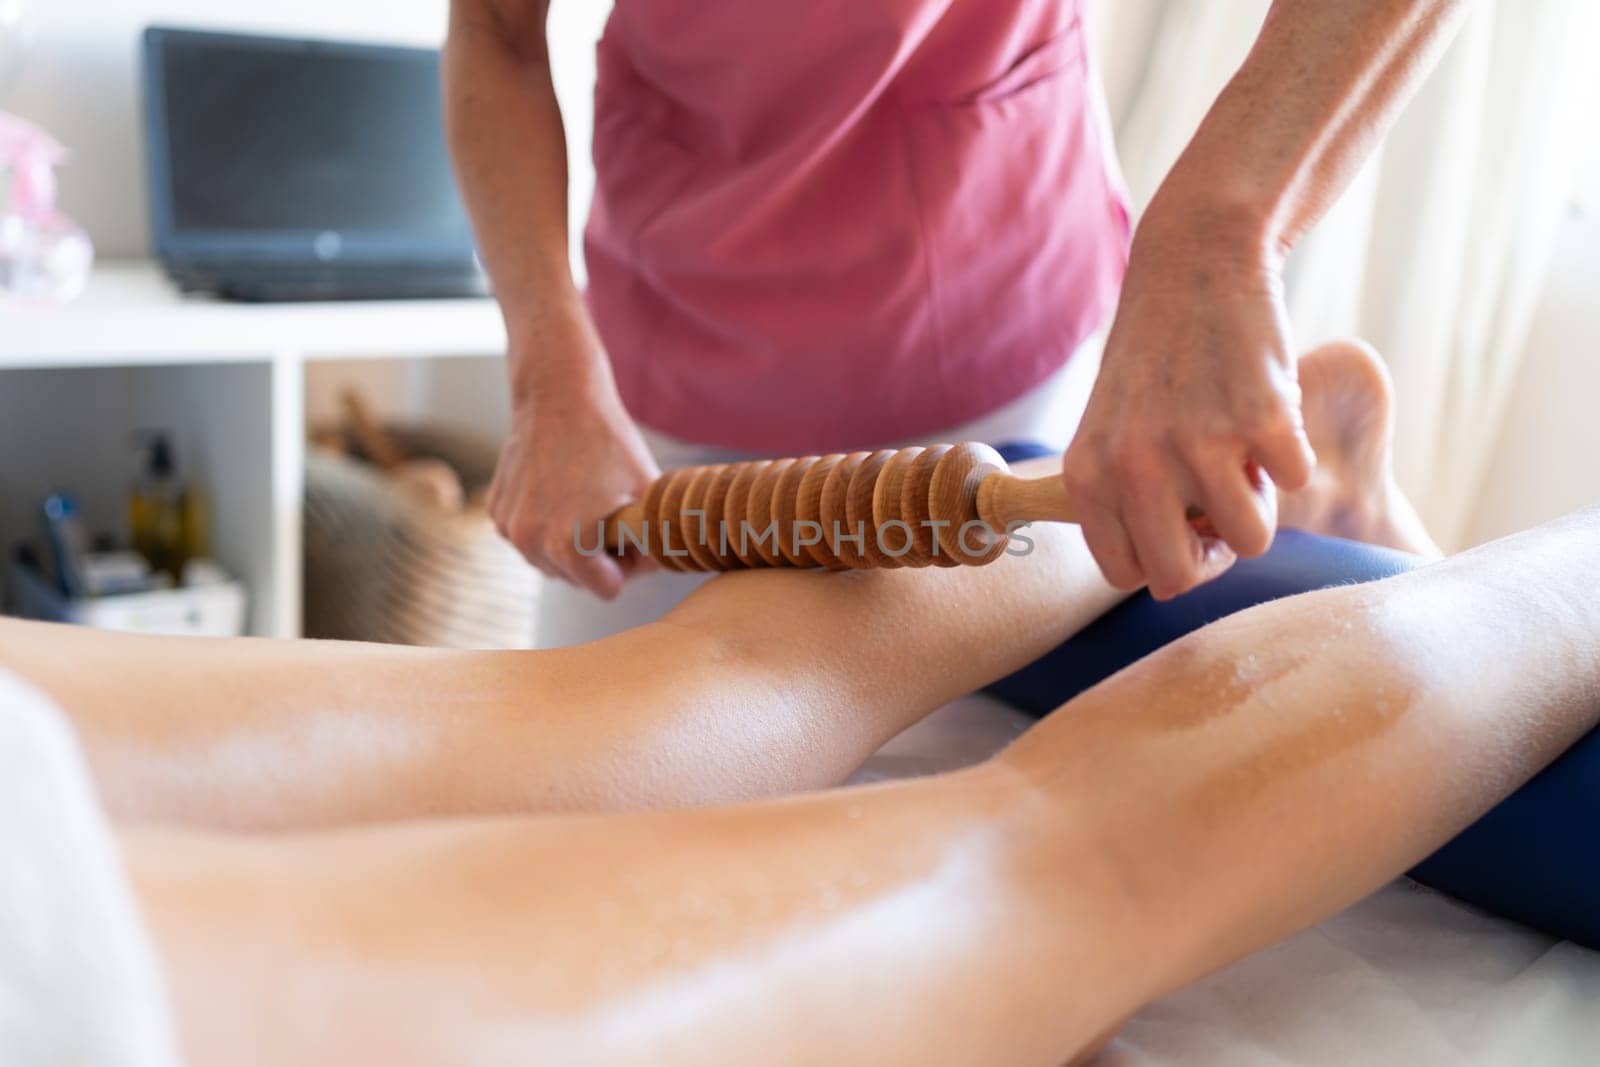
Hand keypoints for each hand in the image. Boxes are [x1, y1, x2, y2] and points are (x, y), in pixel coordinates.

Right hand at [488, 332, 659, 599]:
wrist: (558, 396)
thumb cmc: (609, 443)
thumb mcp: (647, 494)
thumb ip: (658, 541)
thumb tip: (667, 567)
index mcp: (570, 547)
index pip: (608, 589)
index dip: (627, 563)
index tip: (629, 530)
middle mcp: (532, 544)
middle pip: (577, 579)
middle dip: (597, 556)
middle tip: (611, 512)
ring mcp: (510, 530)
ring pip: (551, 561)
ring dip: (569, 543)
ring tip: (586, 501)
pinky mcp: (497, 514)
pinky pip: (530, 538)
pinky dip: (545, 525)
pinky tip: (558, 490)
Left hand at [1061, 216, 1314, 599]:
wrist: (1196, 263)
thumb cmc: (1155, 359)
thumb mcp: (1108, 430)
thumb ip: (1123, 502)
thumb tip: (1168, 580)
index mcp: (1087, 475)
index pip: (1125, 573)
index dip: (1163, 560)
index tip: (1179, 527)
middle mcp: (1134, 465)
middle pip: (1180, 578)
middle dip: (1211, 555)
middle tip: (1219, 506)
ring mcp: (1200, 443)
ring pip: (1249, 541)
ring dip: (1259, 506)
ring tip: (1243, 455)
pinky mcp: (1264, 419)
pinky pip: (1294, 483)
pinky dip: (1292, 455)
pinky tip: (1267, 412)